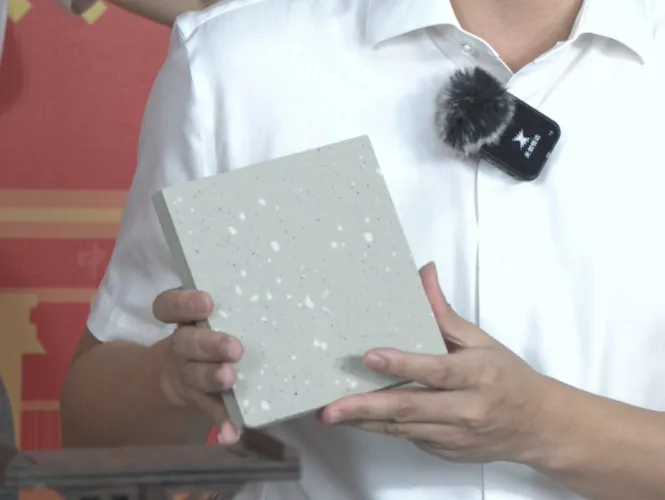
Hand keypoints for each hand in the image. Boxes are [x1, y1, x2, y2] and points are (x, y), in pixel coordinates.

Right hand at [152, 288, 242, 444]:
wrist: (185, 370)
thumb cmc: (220, 328)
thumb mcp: (228, 312)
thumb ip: (250, 305)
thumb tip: (290, 292)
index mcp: (187, 317)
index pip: (169, 305)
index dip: (184, 303)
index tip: (207, 302)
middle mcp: (184, 343)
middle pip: (186, 341)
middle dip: (208, 344)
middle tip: (234, 348)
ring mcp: (188, 372)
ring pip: (195, 374)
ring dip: (212, 378)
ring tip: (230, 380)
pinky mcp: (200, 398)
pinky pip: (210, 409)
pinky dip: (221, 420)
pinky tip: (231, 432)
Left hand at [320, 263, 553, 464]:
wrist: (538, 427)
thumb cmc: (508, 378)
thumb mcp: (481, 341)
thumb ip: (444, 312)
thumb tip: (424, 273)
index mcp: (477, 374)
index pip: (435, 370)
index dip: (401, 364)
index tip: (369, 357)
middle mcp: (466, 408)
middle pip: (410, 408)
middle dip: (366, 408)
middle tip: (331, 408)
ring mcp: (455, 435)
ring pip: (403, 429)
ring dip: (364, 422)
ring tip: (332, 414)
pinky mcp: (446, 450)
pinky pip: (409, 437)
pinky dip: (383, 427)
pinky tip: (360, 418)